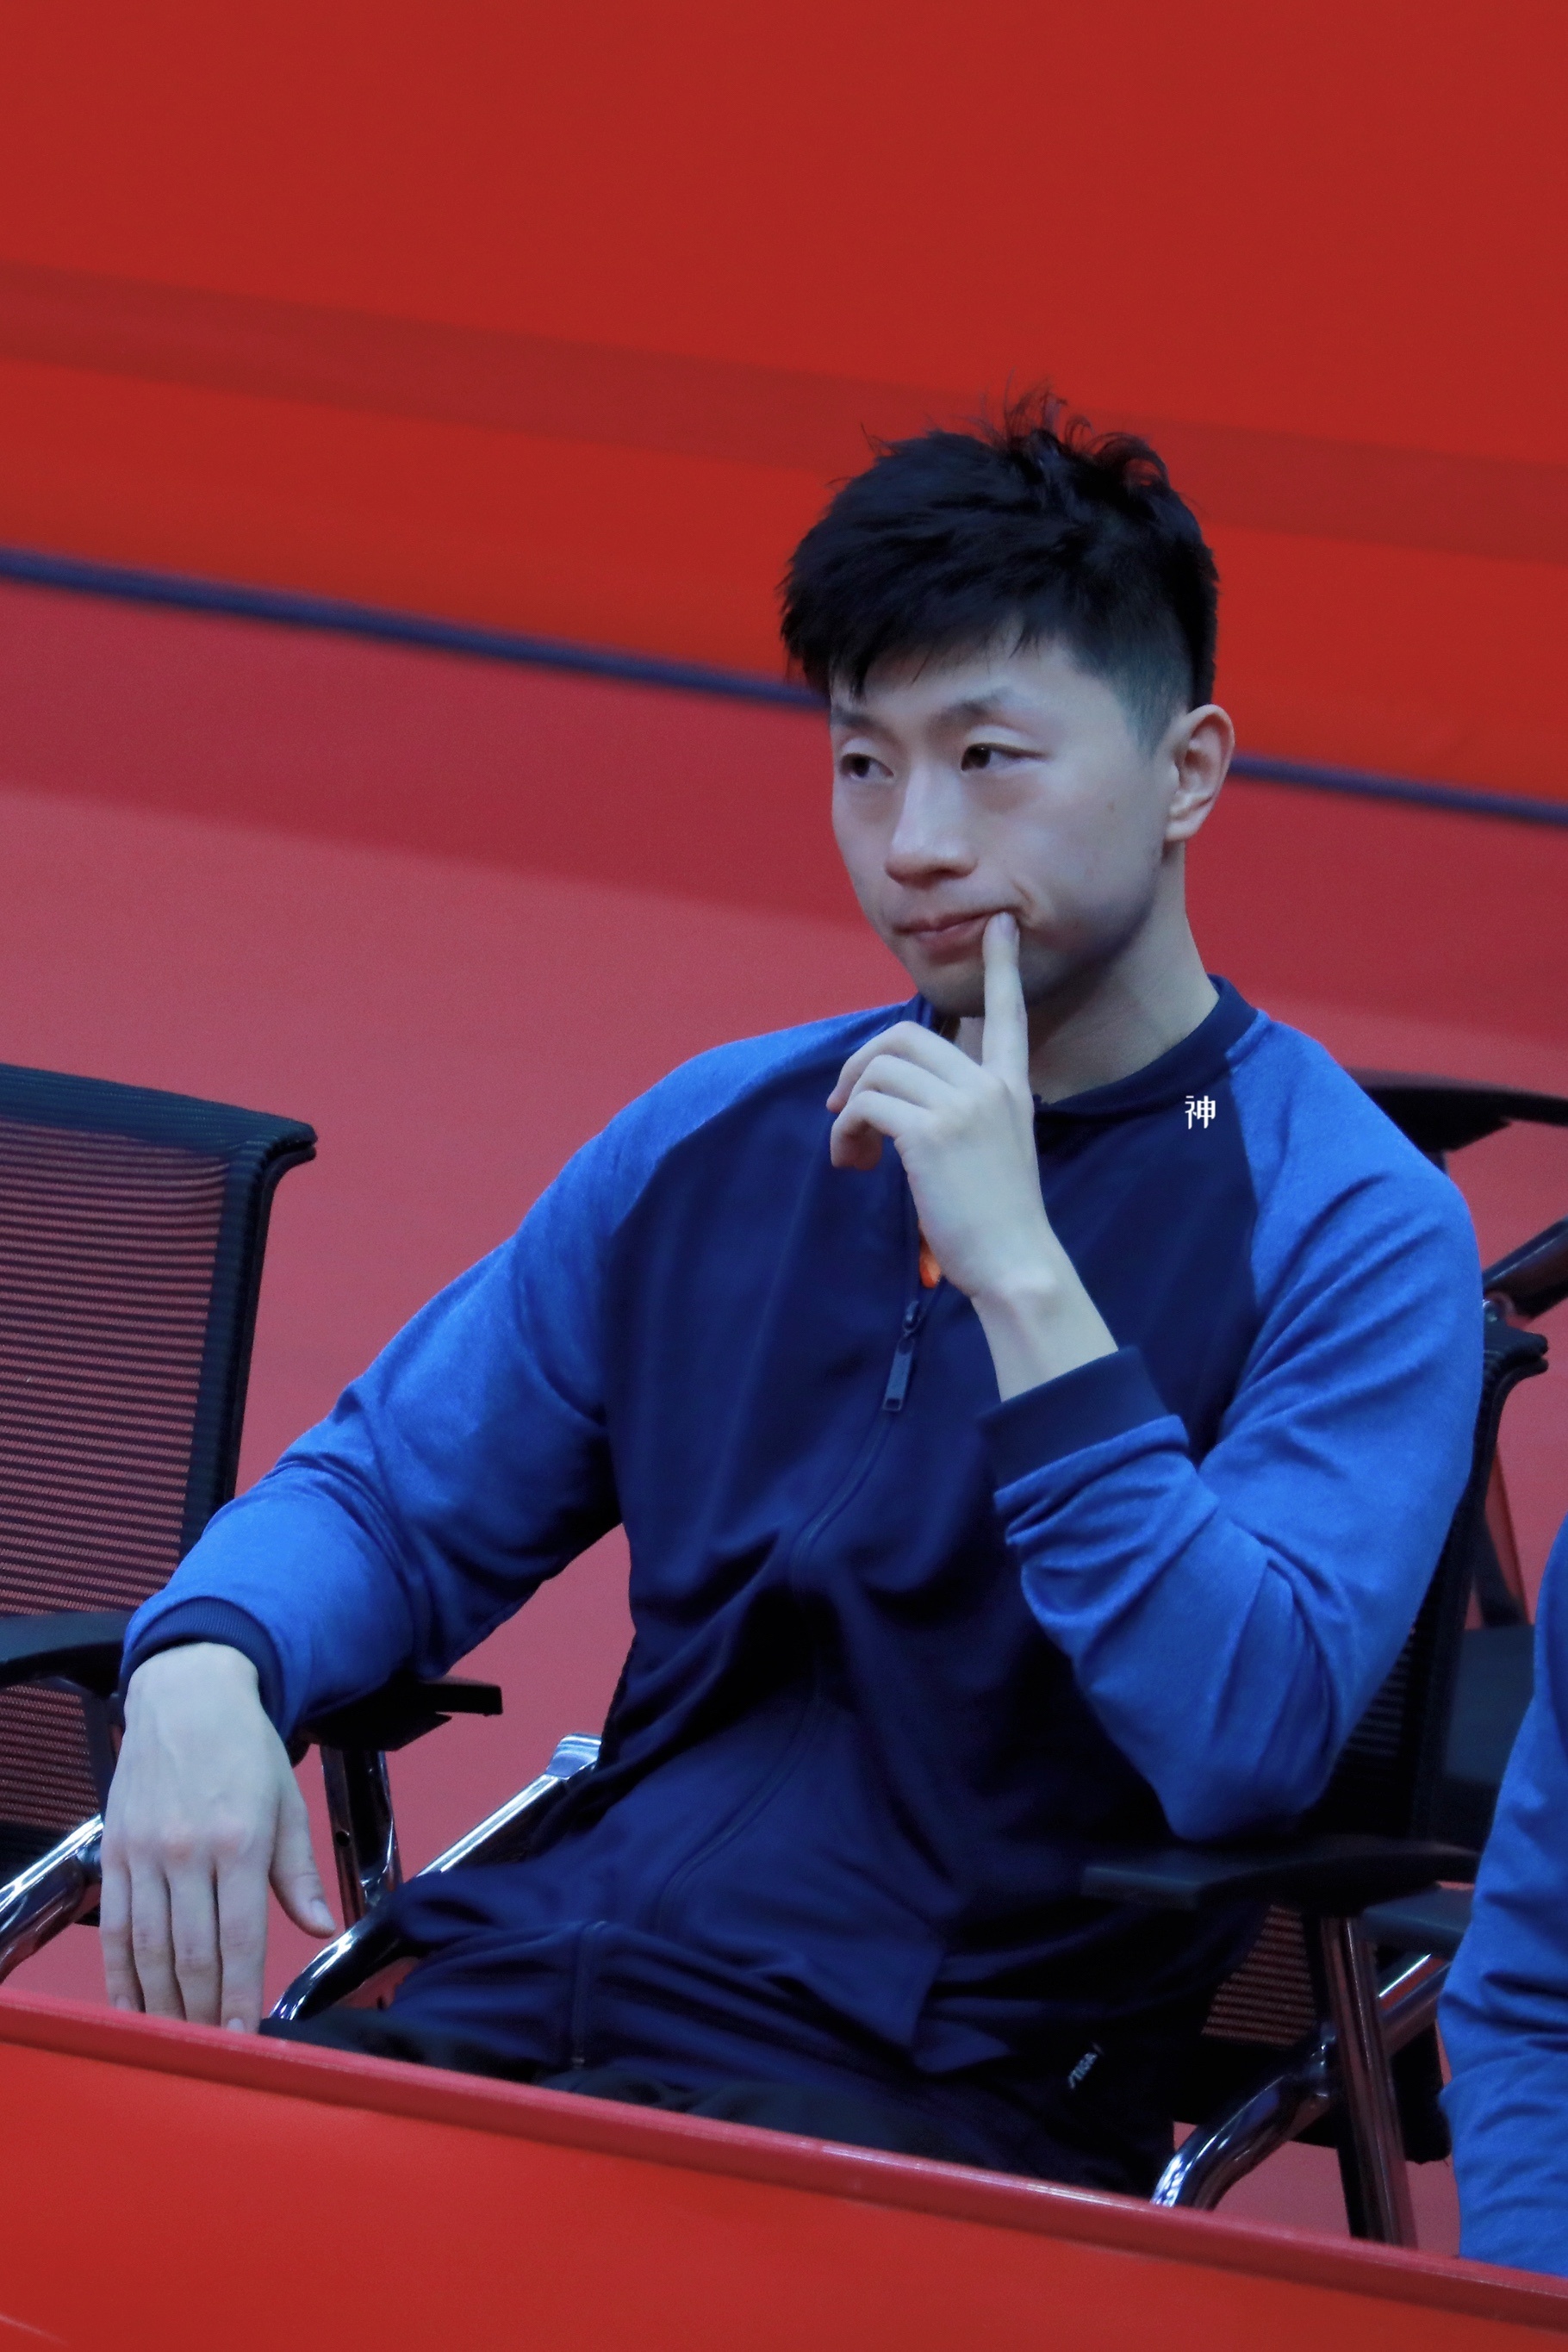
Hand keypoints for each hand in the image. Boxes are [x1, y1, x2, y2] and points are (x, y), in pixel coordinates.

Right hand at [101, 1644, 336, 2031]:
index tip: (243, 2042)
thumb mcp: (288, 1804)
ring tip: (177, 2042)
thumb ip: (299, 1874)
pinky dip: (120, 1976)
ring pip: (148, 1950)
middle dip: (202, 2014)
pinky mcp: (115, 1854)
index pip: (241, 1940)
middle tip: (212, 2056)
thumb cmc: (246, 1751)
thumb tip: (323, 1929)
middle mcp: (189, 1852)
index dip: (240, 1998)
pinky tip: (133, 2008)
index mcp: (241, 1842)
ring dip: (162, 2005)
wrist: (186, 1696)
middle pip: (192, 1955)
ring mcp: (146, 1855)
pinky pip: (114, 1929)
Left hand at [827, 914, 1114, 1395]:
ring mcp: (962, 1106)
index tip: (1000, 925)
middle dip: (860, 1068)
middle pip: (904, 1039)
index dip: (1001, 967)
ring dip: (848, 1110)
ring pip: (878, 1072)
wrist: (1017, 1264)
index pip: (1009, 1012)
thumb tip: (896, 1101)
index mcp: (1012, 1087)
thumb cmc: (999, 1221)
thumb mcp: (994, 1152)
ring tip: (850, 1153)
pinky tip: (852, 1161)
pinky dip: (846, 1131)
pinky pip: (866, 1106)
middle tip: (842, 1111)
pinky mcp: (930, 1133)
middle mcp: (989, 1086)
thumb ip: (963, 1113)